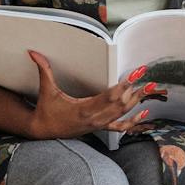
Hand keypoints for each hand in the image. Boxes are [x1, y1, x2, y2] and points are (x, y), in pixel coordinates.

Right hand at [21, 49, 162, 138]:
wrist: (42, 131)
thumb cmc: (46, 110)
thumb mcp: (46, 90)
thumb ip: (43, 70)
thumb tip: (34, 53)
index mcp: (83, 109)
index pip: (109, 96)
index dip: (124, 85)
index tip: (135, 74)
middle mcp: (94, 118)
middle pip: (121, 105)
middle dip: (135, 91)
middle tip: (146, 78)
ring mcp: (98, 124)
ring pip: (123, 113)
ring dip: (137, 101)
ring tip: (150, 89)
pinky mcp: (99, 127)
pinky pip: (119, 126)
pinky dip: (133, 121)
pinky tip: (145, 113)